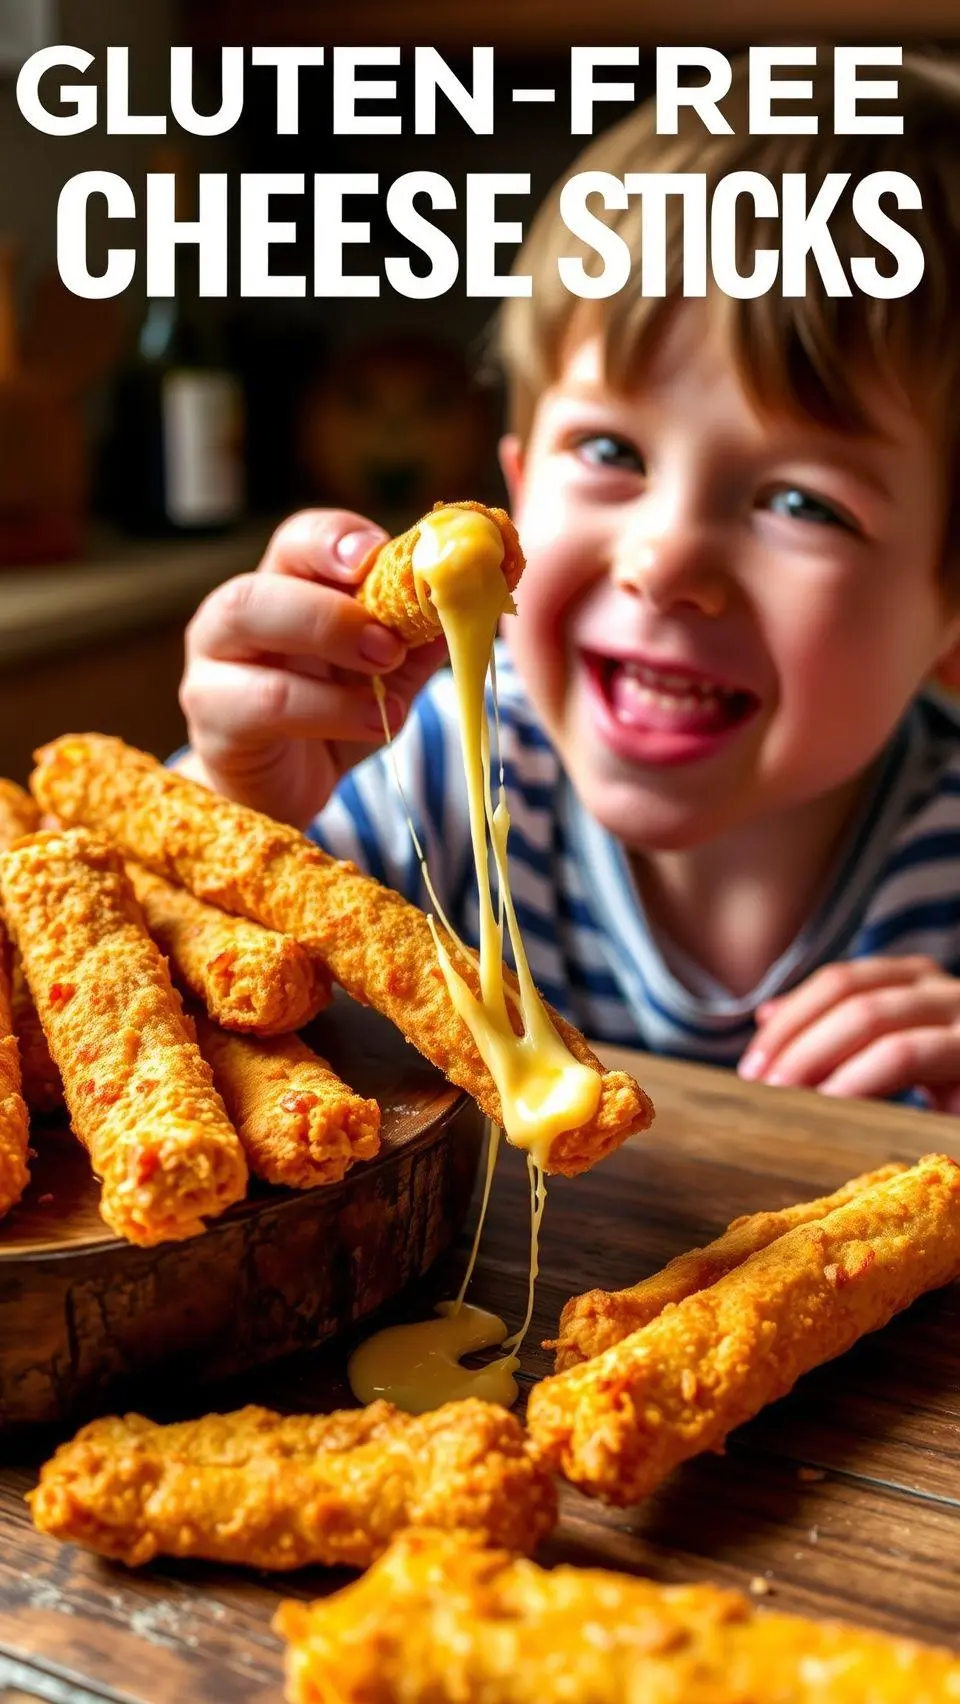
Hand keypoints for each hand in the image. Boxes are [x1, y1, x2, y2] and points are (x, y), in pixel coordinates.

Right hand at [179, 509, 446, 826]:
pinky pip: (260, 702)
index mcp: (284, 588)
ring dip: (324, 644)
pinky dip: (325, 710)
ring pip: (245, 625)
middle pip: (259, 583)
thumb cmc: (334, 719)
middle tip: (390, 640)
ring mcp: (213, 666)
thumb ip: (421, 635)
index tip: (381, 554)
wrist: (286, 792)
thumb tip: (474, 598)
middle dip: (329, 604)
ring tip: (385, 676)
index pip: (299, 541)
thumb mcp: (389, 673)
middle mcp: (235, 617)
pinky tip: (373, 721)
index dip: (336, 539)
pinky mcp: (213, 719)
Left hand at [738, 956, 959, 1111]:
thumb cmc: (952, 1095)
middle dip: (795, 1040)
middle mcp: (943, 988)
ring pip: (872, 1016)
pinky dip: (857, 1077)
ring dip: (817, 1056)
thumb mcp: (890, 1058)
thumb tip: (767, 1017)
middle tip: (760, 1086)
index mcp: (917, 982)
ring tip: (785, 1096)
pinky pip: (904, 1052)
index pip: (840, 981)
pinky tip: (829, 1103)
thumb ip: (839, 1034)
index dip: (790, 1018)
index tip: (753, 1065)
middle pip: (849, 994)